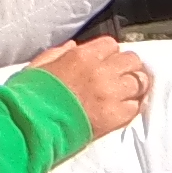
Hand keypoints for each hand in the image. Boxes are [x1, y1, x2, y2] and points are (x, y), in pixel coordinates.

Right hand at [32, 37, 149, 135]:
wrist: (33, 128)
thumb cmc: (31, 97)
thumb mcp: (39, 66)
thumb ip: (57, 53)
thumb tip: (73, 46)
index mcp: (81, 56)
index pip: (111, 44)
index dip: (109, 53)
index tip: (105, 62)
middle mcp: (101, 71)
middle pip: (132, 60)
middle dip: (127, 67)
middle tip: (120, 77)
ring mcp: (111, 94)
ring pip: (140, 82)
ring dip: (133, 86)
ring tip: (124, 94)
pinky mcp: (115, 116)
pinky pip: (135, 106)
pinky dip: (130, 107)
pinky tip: (121, 109)